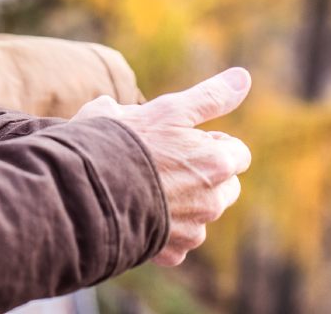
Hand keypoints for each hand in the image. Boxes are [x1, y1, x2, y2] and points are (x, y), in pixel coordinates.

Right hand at [74, 68, 251, 265]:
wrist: (87, 190)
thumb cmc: (127, 142)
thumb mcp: (169, 109)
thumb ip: (211, 96)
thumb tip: (244, 77)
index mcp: (217, 163)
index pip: (238, 153)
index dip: (210, 142)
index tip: (183, 139)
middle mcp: (213, 201)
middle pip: (225, 186)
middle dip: (204, 175)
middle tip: (166, 160)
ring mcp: (193, 231)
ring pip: (201, 214)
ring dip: (185, 203)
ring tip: (147, 186)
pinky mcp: (171, 253)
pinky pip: (178, 241)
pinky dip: (164, 230)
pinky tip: (138, 211)